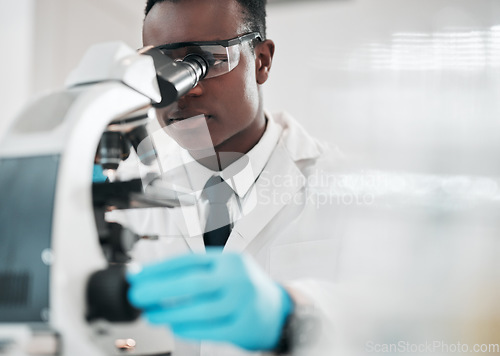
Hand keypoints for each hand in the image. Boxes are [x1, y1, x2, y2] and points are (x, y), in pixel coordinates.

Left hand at [126, 249, 292, 350]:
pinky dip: (186, 328)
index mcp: (229, 260)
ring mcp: (242, 304)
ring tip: (151, 315)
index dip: (159, 268)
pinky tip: (173, 326)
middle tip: (137, 295)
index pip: (188, 260)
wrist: (278, 310)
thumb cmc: (245, 287)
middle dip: (158, 289)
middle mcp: (237, 279)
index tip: (137, 275)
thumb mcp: (226, 270)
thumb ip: (195, 272)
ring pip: (198, 310)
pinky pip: (208, 330)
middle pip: (192, 283)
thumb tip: (151, 277)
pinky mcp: (242, 327)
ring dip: (168, 313)